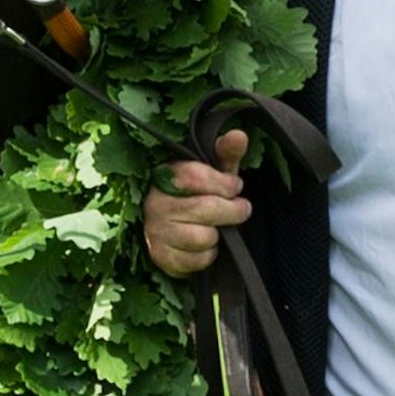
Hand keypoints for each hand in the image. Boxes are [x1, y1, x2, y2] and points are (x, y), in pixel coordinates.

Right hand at [143, 127, 250, 276]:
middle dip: (232, 210)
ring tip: (216, 227)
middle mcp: (154, 202)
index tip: (235, 186)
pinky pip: (199, 259)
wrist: (175, 230)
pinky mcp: (161, 257)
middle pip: (205, 208)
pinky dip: (209, 254)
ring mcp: (155, 231)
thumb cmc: (199, 194)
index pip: (197, 177)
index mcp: (165, 174)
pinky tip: (204, 245)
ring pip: (204, 237)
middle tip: (240, 209)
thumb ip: (226, 153)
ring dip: (218, 234)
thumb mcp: (214, 171)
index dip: (225, 183)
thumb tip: (239, 135)